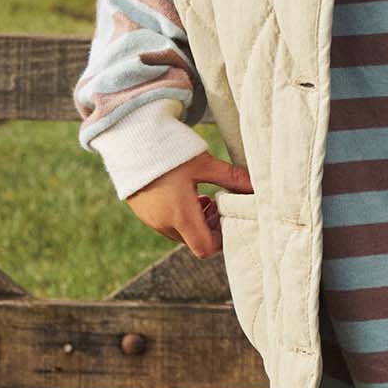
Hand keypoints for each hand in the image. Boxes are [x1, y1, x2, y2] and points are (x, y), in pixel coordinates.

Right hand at [124, 152, 252, 256]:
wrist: (130, 139)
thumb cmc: (169, 151)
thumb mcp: (204, 163)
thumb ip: (231, 178)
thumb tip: (257, 186)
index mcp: (181, 215)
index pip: (206, 248)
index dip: (221, 238)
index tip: (226, 217)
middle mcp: (164, 223)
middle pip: (194, 242)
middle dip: (209, 228)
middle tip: (216, 203)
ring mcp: (151, 219)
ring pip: (180, 233)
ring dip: (194, 221)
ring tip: (200, 195)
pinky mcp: (143, 212)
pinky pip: (166, 223)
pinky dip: (179, 215)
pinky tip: (182, 191)